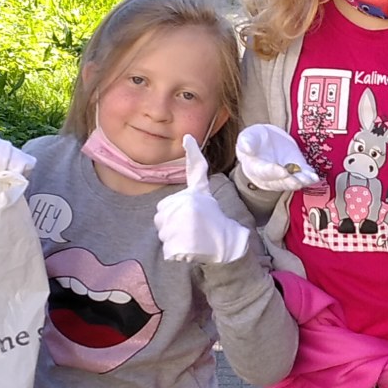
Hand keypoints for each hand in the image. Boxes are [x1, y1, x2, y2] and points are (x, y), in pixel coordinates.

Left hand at [153, 136, 251, 264]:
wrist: (227, 248)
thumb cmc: (214, 222)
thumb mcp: (204, 193)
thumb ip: (196, 171)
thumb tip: (187, 137)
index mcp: (195, 194)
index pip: (194, 174)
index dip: (194, 153)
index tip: (188, 138)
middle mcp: (188, 207)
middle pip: (160, 216)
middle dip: (170, 223)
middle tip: (190, 227)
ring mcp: (183, 227)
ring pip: (163, 232)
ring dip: (173, 237)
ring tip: (191, 237)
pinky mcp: (180, 245)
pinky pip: (168, 248)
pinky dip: (176, 251)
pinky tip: (190, 248)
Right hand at [234, 123, 319, 190]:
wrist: (266, 141)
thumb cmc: (255, 140)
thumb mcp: (249, 136)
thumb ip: (247, 142)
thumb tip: (245, 147)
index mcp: (255, 168)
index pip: (264, 172)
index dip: (273, 172)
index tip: (282, 171)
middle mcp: (270, 176)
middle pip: (279, 182)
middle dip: (289, 181)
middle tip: (297, 180)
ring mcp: (284, 175)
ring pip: (292, 182)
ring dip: (301, 181)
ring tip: (309, 179)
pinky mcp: (295, 171)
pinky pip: (302, 177)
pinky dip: (309, 178)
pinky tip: (315, 177)